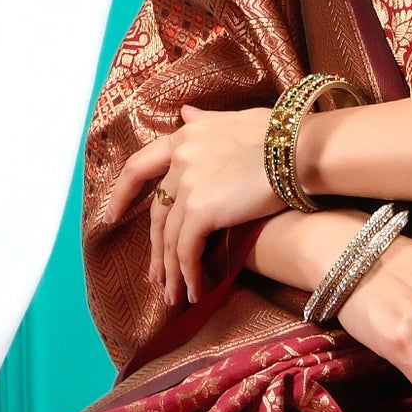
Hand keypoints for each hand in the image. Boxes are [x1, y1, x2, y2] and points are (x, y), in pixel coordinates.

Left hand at [106, 104, 280, 306]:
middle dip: (154, 250)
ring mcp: (188, 185)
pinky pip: (187, 252)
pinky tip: (197, 293)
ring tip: (175, 298)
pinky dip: (189, 275)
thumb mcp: (237, 120)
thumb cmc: (282, 133)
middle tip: (155, 278)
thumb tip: (185, 113)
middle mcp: (179, 160)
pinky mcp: (201, 210)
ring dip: (172, 272)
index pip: (139, 167)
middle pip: (157, 214)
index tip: (110, 215)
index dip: (123, 194)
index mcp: (184, 138)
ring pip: (169, 239)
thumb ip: (207, 121)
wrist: (301, 148)